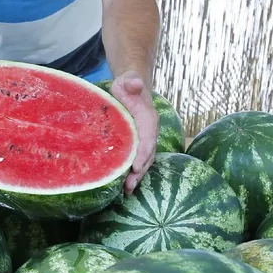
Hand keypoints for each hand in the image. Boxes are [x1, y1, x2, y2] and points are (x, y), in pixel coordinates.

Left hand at [109, 71, 156, 194]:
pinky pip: (138, 159)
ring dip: (137, 176)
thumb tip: (136, 83)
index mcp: (148, 119)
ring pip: (144, 160)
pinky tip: (123, 185)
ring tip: (127, 191)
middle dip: (139, 171)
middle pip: (148, 154)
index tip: (136, 167)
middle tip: (129, 186)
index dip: (143, 153)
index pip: (148, 139)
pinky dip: (133, 172)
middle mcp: (149, 132)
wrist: (132, 87)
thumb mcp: (127, 81)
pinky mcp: (138, 143)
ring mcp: (145, 139)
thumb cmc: (127, 85)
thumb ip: (131, 83)